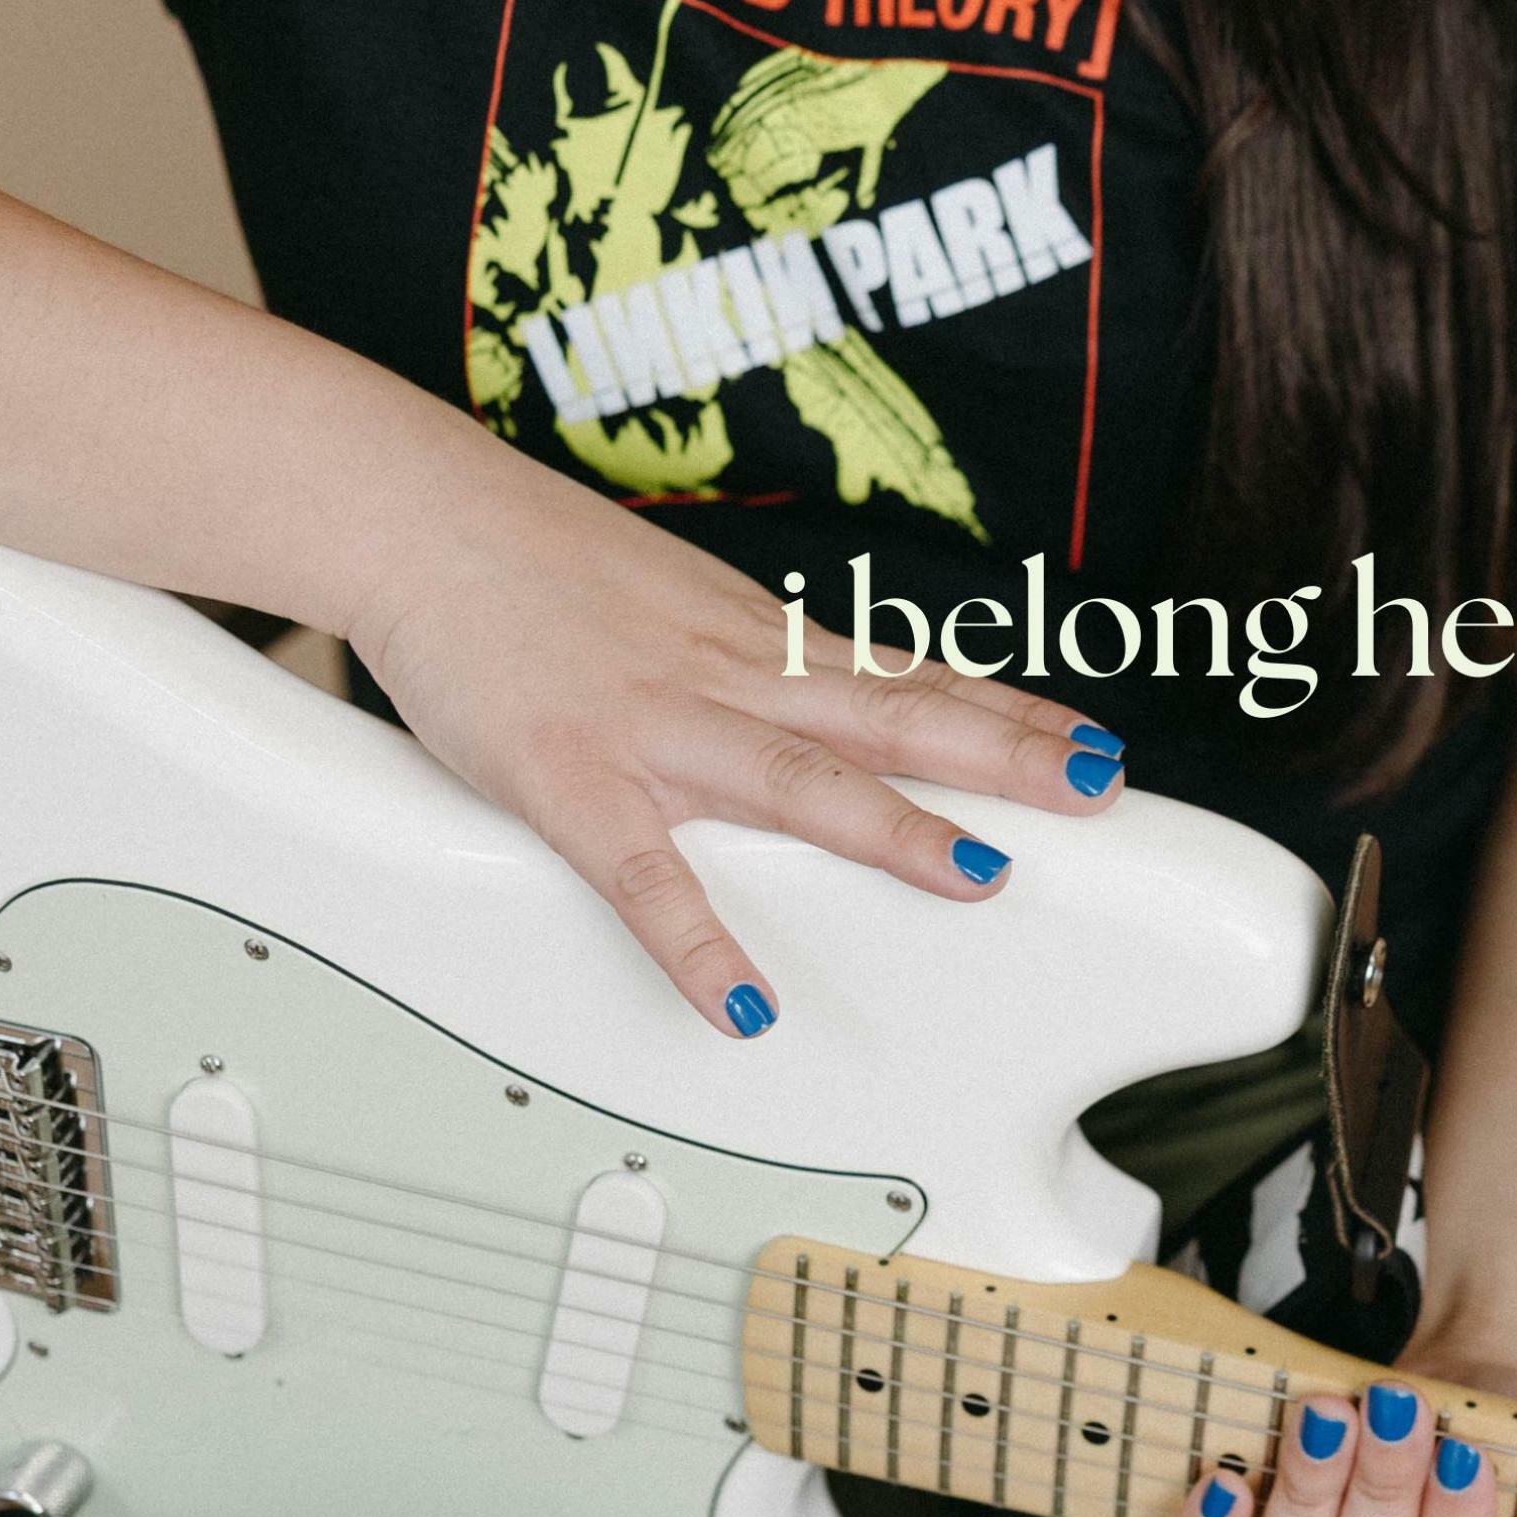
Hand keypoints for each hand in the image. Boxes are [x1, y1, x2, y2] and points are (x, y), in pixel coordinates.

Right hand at [347, 451, 1120, 1033]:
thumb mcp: (679, 603)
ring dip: (892, 828)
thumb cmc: (540, 565)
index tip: (1096, 742)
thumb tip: (831, 693)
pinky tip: (742, 1000)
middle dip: (1004, 756)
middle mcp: (731, 677)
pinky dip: (694, 938)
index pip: (911, 676)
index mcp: (760, 642)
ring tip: (978, 878)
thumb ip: (758, 659)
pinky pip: (640, 873)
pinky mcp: (570, 776)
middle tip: (1097, 788)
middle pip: (892, 716)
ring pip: (796, 780)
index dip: (1011, 712)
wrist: (418, 516)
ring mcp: (656, 727)